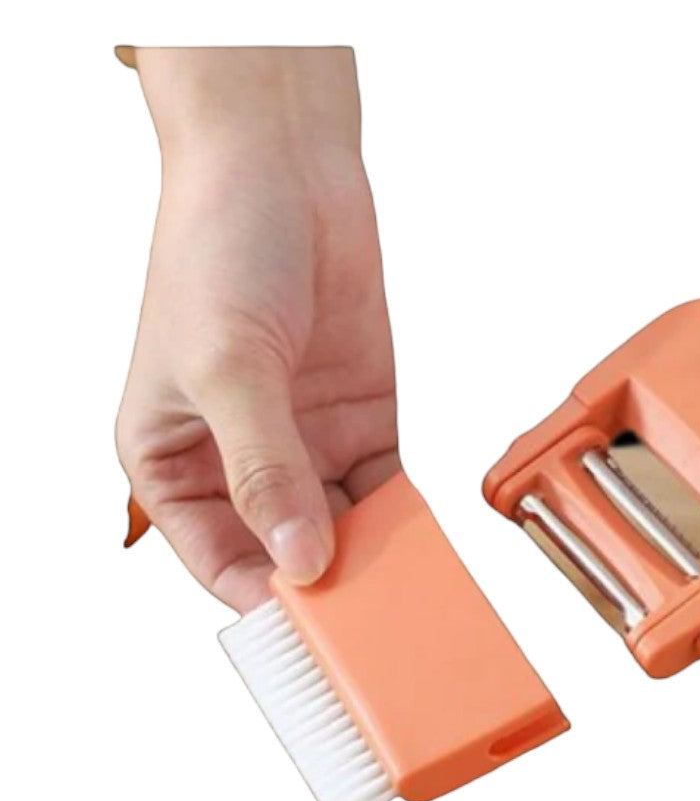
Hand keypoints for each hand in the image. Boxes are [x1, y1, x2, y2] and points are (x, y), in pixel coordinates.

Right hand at [116, 48, 398, 610]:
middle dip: (326, 585)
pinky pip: (383, 485)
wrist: (280, 167)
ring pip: (340, 525)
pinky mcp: (358, 417)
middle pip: (284, 549)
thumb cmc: (216, 248)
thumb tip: (297, 558)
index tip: (314, 634)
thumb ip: (263, 468)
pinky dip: (403, 515)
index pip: (216, 558)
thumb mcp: (227, 366)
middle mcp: (238, 460)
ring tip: (410, 592)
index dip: (261, 598)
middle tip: (377, 624)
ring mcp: (303, 440)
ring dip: (372, 556)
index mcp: (172, 458)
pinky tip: (425, 540)